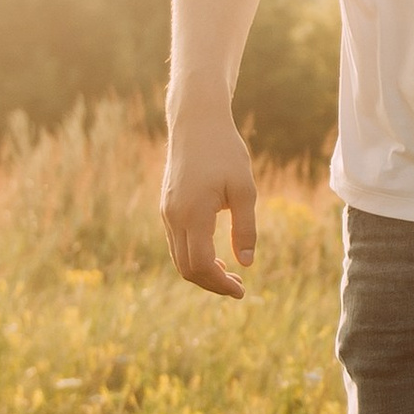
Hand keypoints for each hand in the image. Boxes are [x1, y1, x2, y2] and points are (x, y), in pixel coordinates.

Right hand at [160, 111, 258, 297]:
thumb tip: (247, 263)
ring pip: (178, 257)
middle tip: (239, 287)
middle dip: (212, 283)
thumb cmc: (225, 152)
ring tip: (229, 274)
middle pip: (186, 268)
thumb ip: (245, 228)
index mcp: (193, 214)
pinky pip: (176, 243)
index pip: (201, 265)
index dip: (220, 284)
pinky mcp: (167, 207)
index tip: (242, 291)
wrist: (196, 123)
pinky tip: (215, 255)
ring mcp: (167, 212)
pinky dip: (193, 256)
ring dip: (202, 272)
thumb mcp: (244, 189)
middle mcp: (174, 217)